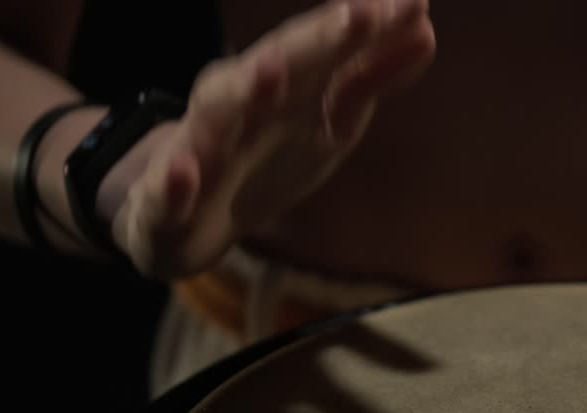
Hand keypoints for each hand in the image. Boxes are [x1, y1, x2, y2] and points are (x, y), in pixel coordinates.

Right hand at [101, 0, 435, 277]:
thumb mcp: (325, 123)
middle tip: (359, 16)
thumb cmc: (261, 155)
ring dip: (243, 91)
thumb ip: (369, 79)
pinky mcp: (162, 204)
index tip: (415, 2)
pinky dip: (172, 183)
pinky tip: (182, 174)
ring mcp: (196, 149)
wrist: (173, 217)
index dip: (365, 27)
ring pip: (216, 113)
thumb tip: (425, 28)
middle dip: (314, 42)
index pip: (325, 48)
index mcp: (279, 85)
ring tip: (273, 75)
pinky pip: (165, 193)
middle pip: (276, 66)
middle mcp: (236, 103)